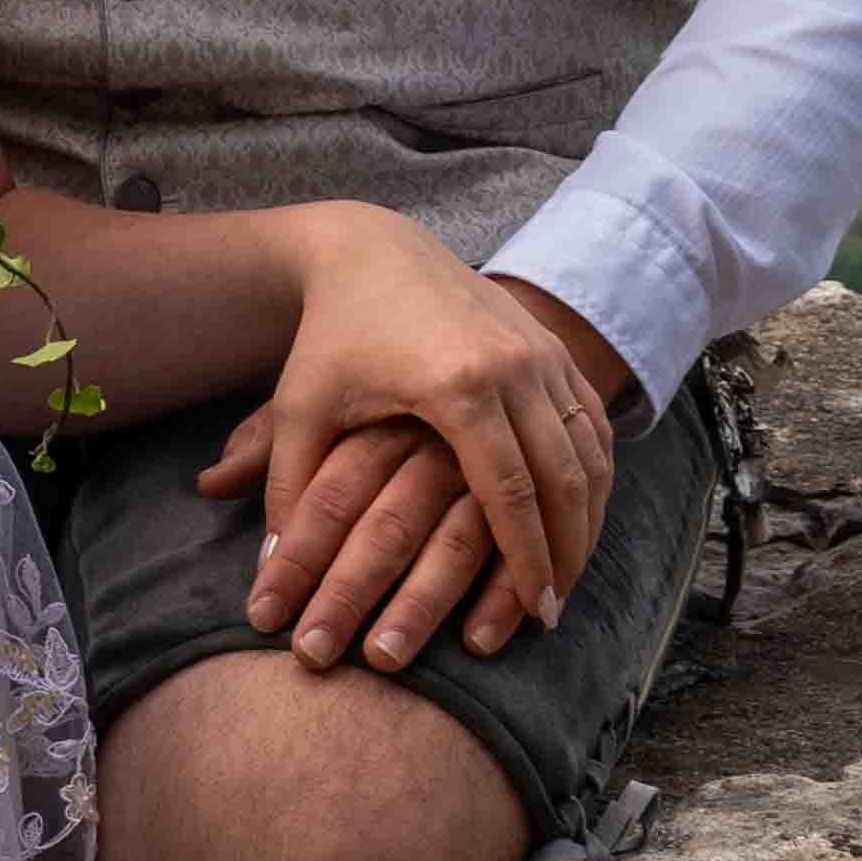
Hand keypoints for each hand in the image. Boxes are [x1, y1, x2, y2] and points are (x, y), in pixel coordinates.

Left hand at [205, 219, 621, 666]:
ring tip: (569, 576)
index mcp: (457, 383)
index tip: (533, 611)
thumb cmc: (331, 337)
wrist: (373, 249)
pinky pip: (592, 421)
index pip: (507, 491)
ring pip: (588, 451)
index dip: (524, 558)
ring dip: (588, 517)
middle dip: (566, 550)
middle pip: (561, 477)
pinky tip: (583, 517)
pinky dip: (595, 475)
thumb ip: (287, 493)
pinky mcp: (550, 345)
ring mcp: (539, 351)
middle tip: (555, 610)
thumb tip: (266, 585)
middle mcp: (513, 364)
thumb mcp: (301, 412)